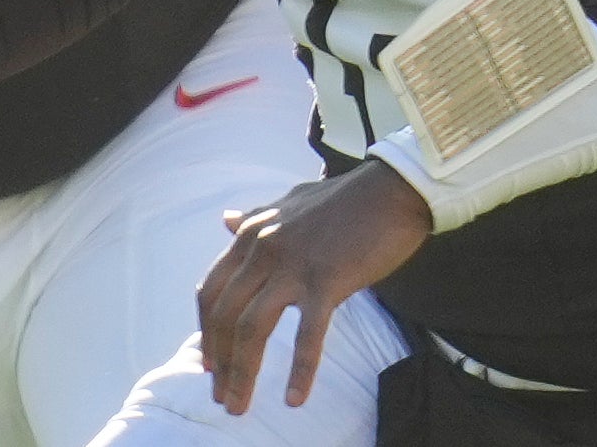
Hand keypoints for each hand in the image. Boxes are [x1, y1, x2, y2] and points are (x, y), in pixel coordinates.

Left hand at [197, 159, 432, 414]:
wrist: (391, 191)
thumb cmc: (345, 200)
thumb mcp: (288, 203)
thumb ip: (255, 217)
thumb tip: (226, 220)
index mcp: (251, 233)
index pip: (211, 291)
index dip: (205, 331)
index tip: (208, 362)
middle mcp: (263, 249)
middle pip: (225, 316)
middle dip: (218, 361)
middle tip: (220, 395)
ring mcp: (294, 266)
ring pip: (252, 329)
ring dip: (241, 373)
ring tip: (238, 406)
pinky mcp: (327, 281)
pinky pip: (307, 335)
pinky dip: (300, 371)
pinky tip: (294, 399)